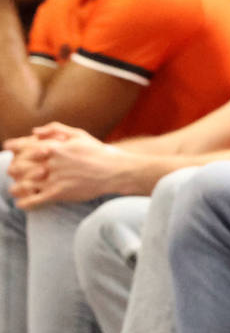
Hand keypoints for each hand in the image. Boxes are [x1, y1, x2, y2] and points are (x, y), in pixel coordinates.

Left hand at [5, 123, 133, 207]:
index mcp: (55, 148)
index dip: (13, 148)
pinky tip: (22, 203)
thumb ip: (55, 129)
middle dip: (13, 169)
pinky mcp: (59, 193)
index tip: (8, 148)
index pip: (25, 148)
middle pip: (20, 168)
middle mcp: (52, 163)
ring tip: (15, 189)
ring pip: (24, 185)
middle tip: (13, 171)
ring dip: (16, 188)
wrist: (115, 171)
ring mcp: (55, 179)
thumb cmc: (97, 152)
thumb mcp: (79, 134)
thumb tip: (34, 132)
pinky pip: (35, 200)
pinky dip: (25, 203)